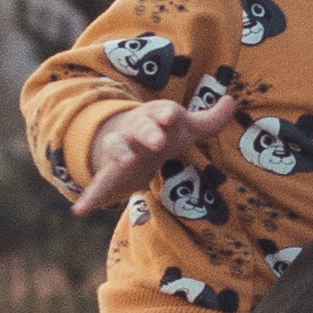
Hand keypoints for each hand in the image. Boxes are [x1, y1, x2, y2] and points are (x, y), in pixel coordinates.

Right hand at [71, 92, 238, 217]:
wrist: (128, 135)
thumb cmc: (163, 131)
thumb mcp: (186, 127)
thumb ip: (210, 119)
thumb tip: (232, 102)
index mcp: (156, 118)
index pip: (162, 113)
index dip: (167, 115)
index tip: (171, 117)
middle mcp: (136, 130)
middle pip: (141, 128)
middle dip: (148, 133)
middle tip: (158, 140)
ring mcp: (120, 149)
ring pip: (117, 147)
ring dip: (120, 153)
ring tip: (124, 162)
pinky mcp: (110, 171)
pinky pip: (98, 183)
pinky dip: (90, 196)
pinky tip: (80, 211)